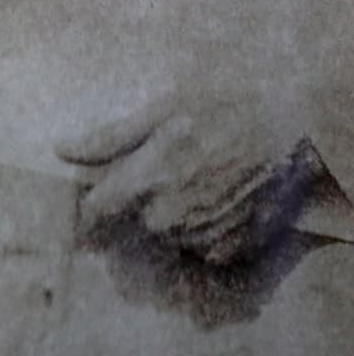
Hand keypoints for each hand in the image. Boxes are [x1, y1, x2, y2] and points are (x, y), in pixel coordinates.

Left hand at [57, 90, 313, 264]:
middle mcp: (173, 215)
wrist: (294, 130)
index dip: (88, 204)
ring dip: (171, 215)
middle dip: (140, 201)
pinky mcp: (233, 247)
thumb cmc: (226, 108)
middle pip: (134, 221)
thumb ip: (111, 136)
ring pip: (168, 235)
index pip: (97, 210)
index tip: (85, 200)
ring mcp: (205, 235)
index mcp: (150, 179)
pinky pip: (201, 246)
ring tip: (195, 180)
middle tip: (163, 171)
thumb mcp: (165, 108)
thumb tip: (61, 149)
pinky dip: (202, 228)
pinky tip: (215, 199)